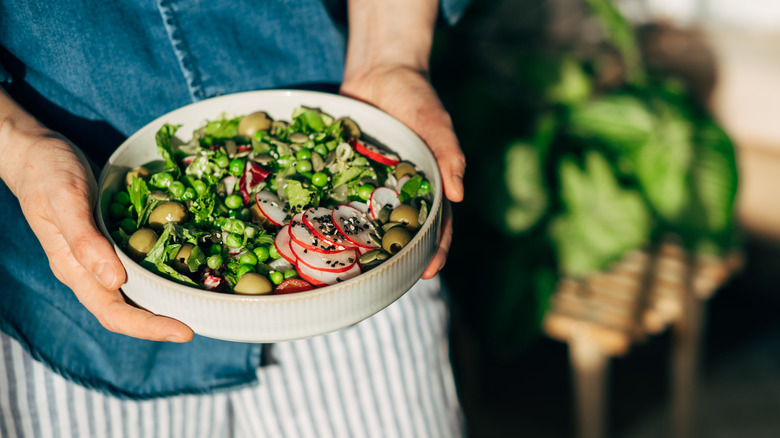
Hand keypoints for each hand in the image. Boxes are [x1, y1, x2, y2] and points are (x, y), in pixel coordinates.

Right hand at [8, 131, 193, 341]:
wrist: (36, 154)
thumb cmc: (47, 174)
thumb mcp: (66, 200)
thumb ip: (85, 240)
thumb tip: (115, 281)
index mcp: (74, 269)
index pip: (113, 312)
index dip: (148, 326)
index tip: (183, 332)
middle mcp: (89, 271)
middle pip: (127, 310)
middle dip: (162, 322)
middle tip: (201, 322)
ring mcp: (100, 258)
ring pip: (134, 292)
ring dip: (164, 302)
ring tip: (198, 304)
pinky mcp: (112, 242)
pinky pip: (138, 266)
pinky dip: (161, 273)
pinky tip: (184, 271)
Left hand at [341, 65, 464, 277]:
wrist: (380, 72)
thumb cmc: (416, 97)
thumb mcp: (436, 123)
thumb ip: (449, 154)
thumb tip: (460, 193)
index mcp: (429, 185)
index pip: (438, 225)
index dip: (435, 251)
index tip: (428, 273)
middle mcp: (401, 191)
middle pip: (403, 232)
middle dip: (397, 258)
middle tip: (387, 283)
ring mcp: (374, 185)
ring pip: (370, 221)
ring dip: (364, 245)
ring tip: (352, 271)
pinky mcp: (349, 174)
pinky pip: (342, 198)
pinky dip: (335, 216)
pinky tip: (321, 234)